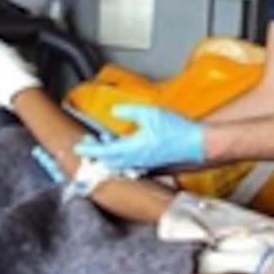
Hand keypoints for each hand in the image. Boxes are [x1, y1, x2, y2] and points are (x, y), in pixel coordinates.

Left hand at [74, 103, 204, 170]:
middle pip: (108, 160)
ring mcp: (143, 163)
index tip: (78, 147)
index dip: (89, 150)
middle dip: (95, 152)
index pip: (103, 152)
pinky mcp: (150, 162)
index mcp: (132, 149)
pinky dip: (120, 154)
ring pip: (118, 161)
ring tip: (103, 142)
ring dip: (107, 153)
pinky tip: (121, 145)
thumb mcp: (149, 113)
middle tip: (87, 143)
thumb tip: (114, 110)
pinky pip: (129, 161)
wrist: (195, 143)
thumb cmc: (176, 130)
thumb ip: (128, 111)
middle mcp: (135, 159)